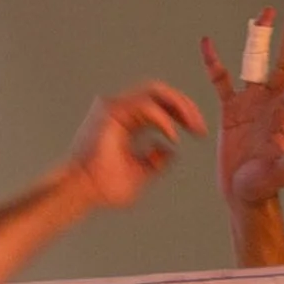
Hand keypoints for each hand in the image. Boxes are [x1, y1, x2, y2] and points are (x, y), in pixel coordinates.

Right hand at [67, 84, 204, 212]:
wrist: (83, 192)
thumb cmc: (105, 187)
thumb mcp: (141, 174)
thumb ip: (156, 161)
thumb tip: (170, 151)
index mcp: (127, 120)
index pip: (160, 104)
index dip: (182, 113)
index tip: (199, 131)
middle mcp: (120, 109)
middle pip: (160, 92)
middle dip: (185, 105)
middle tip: (200, 126)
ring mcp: (114, 108)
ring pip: (155, 91)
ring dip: (179, 106)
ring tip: (193, 126)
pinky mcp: (111, 112)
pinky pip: (146, 106)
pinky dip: (163, 120)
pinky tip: (174, 136)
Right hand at [199, 11, 283, 215]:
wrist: (241, 192)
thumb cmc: (263, 186)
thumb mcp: (281, 173)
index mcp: (283, 116)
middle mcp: (269, 104)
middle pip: (281, 63)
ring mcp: (250, 104)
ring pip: (254, 63)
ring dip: (259, 39)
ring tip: (264, 14)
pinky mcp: (230, 111)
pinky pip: (220, 81)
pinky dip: (214, 63)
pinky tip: (207, 43)